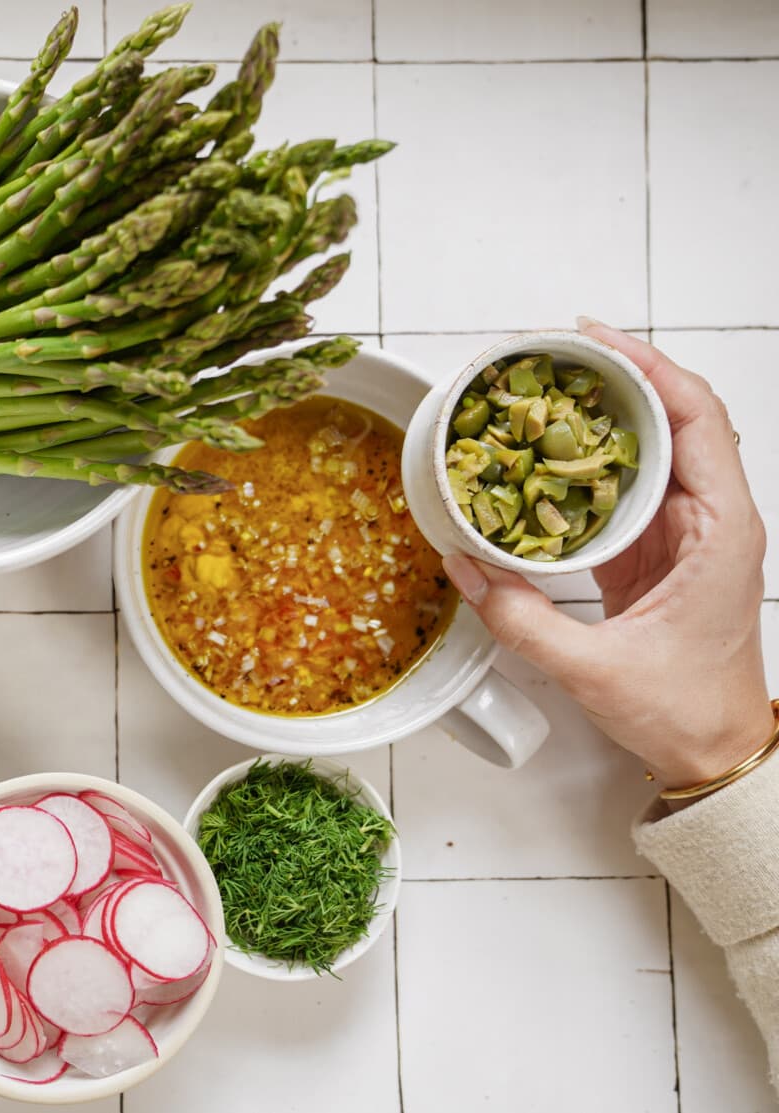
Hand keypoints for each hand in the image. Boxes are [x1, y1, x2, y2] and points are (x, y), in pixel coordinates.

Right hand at [442, 320, 770, 789]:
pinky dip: (589, 464)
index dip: (647, 367)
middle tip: (554, 355)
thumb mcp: (593, 667)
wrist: (716, 750)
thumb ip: (520, 616)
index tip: (592, 338)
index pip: (695, 418)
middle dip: (616, 376)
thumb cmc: (684, 711)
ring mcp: (689, 533)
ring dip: (602, 416)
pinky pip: (627, 489)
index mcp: (720, 530)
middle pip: (675, 417)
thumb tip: (462, 564)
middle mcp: (714, 519)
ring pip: (650, 448)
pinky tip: (547, 455)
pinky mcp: (662, 552)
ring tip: (545, 392)